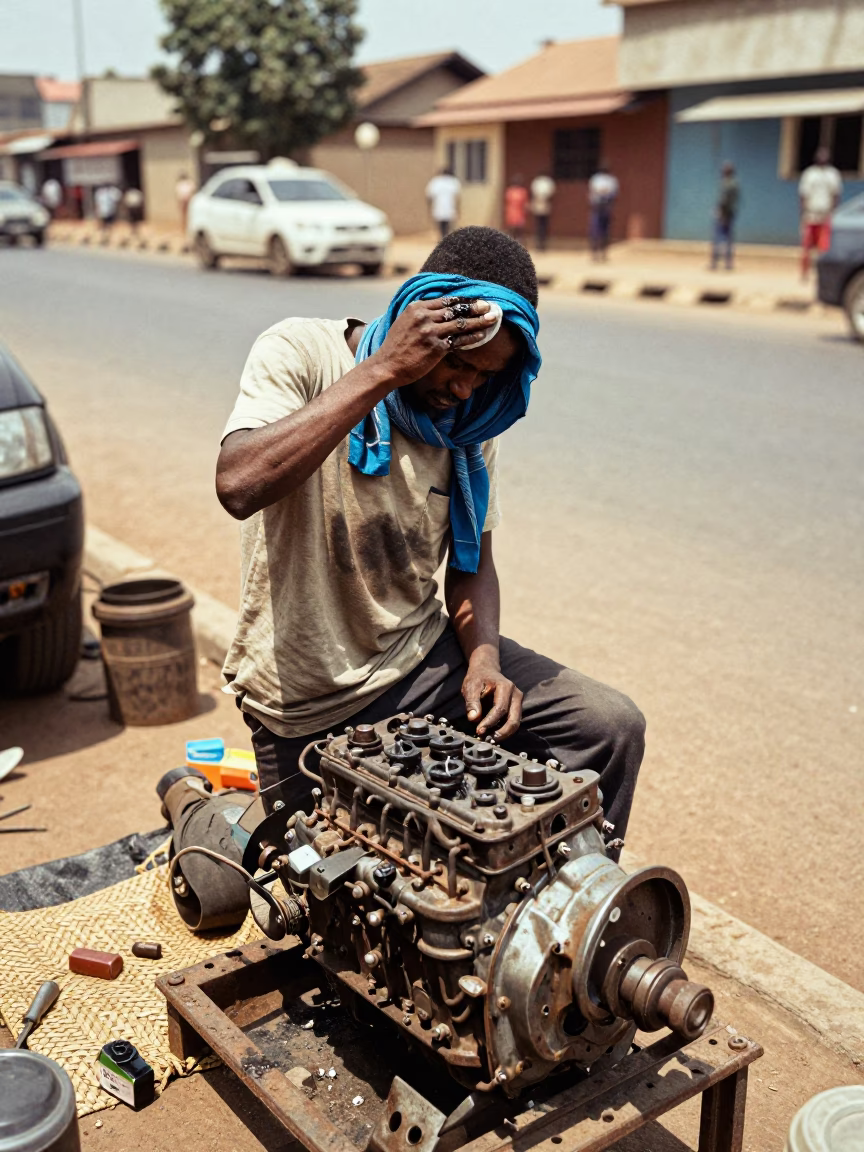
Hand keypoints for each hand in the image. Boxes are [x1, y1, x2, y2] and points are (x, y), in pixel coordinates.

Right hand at [373, 296, 497, 387]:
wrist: (387, 366)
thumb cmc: (396, 347)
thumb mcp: (404, 322)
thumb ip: (420, 314)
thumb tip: (437, 311)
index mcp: (417, 308)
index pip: (445, 301)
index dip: (463, 301)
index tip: (474, 300)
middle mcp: (424, 317)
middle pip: (456, 309)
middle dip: (475, 307)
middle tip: (489, 305)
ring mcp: (431, 332)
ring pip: (461, 324)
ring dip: (479, 321)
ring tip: (493, 318)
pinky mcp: (436, 348)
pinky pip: (459, 341)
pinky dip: (472, 338)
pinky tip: (482, 336)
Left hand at [462, 655, 522, 739]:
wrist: (485, 670)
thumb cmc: (478, 678)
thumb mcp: (470, 686)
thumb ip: (472, 702)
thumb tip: (473, 718)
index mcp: (506, 687)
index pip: (500, 709)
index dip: (490, 722)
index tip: (479, 731)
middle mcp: (516, 694)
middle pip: (513, 719)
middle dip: (501, 732)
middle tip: (488, 739)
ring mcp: (518, 701)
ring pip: (515, 723)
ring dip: (503, 733)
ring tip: (489, 739)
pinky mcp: (516, 707)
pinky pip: (513, 721)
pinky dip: (504, 730)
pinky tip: (492, 734)